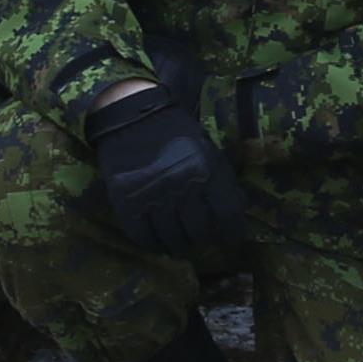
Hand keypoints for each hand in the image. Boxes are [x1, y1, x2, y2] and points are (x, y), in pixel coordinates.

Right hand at [87, 83, 246, 255]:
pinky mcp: (127, 204)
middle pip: (200, 231)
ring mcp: (153, 198)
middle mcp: (182, 187)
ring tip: (182, 242)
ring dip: (180, 244)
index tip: (231, 237)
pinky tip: (160, 241)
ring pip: (173, 239)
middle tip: (202, 238)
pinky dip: (154, 244)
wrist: (132, 116)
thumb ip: (220, 180)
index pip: (228, 213)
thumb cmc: (175, 132)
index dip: (232, 231)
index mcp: (206, 170)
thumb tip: (235, 211)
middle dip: (205, 238)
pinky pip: (144, 238)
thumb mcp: (207, 149)